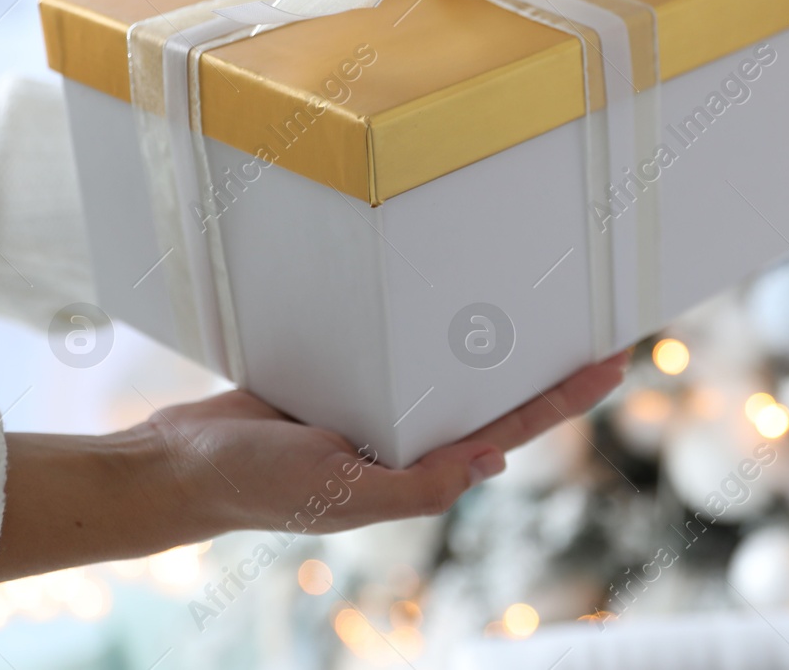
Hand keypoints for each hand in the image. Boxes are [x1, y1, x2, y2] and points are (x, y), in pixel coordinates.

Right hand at [0, 351, 627, 581]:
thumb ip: (418, 488)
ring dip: (491, 338)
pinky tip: (453, 294)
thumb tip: (492, 463)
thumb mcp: (344, 494)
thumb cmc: (256, 488)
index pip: (510, 426)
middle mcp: (405, 439)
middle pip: (491, 392)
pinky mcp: (340, 377)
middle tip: (594, 316)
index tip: (612, 362)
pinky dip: (429, 325)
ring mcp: (374, 407)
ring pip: (448, 365)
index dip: (563, 397)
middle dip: (543, 360)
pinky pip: (397, 346)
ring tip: (539, 296)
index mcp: (418, 469)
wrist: (176, 466)